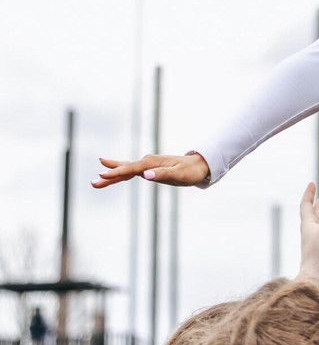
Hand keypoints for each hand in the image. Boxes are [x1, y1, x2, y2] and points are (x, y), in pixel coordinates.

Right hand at [91, 152, 209, 188]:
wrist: (199, 165)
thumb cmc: (190, 171)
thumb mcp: (178, 175)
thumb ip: (162, 174)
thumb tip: (145, 175)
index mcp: (152, 163)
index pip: (130, 169)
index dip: (116, 173)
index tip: (102, 176)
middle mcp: (147, 162)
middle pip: (124, 169)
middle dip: (109, 175)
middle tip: (93, 182)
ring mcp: (148, 165)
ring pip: (126, 170)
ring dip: (112, 176)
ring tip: (96, 182)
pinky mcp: (150, 169)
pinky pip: (131, 172)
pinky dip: (121, 174)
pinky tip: (113, 177)